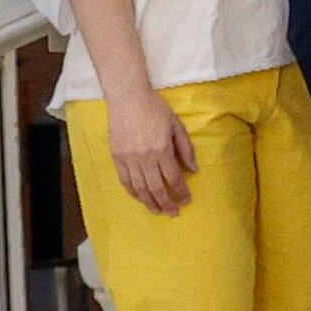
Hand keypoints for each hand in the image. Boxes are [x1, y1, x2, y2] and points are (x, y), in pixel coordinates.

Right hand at [101, 85, 197, 215]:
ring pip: (139, 188)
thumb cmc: (155, 109)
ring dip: (149, 202)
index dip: (181, 191)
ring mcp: (129, 158)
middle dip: (166, 203)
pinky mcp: (117, 157)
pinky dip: (133, 192)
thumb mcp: (177, 126)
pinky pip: (125, 180)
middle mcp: (145, 157)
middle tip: (173, 213)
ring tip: (157, 211)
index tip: (186, 200)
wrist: (128, 98)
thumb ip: (185, 149)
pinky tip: (140, 198)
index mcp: (162, 149)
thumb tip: (193, 169)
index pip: (173, 178)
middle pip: (156, 188)